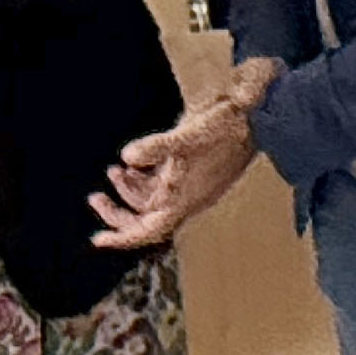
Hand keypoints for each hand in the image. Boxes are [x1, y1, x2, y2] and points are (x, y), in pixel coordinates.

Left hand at [90, 84, 262, 250]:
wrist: (260, 115)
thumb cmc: (227, 126)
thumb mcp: (190, 135)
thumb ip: (158, 147)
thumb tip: (126, 156)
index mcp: (186, 198)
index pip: (150, 229)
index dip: (124, 237)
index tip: (98, 239)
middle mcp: (187, 196)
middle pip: (147, 218)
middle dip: (119, 213)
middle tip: (95, 198)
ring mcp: (192, 183)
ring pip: (153, 200)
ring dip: (130, 190)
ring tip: (113, 171)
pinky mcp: (195, 168)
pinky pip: (164, 183)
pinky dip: (144, 177)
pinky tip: (133, 161)